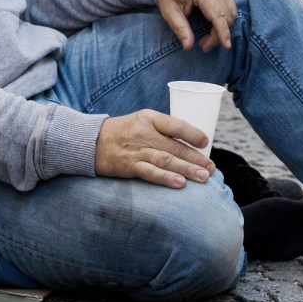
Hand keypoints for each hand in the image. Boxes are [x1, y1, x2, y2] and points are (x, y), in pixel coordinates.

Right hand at [95, 110, 215, 187]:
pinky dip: (165, 178)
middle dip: (196, 159)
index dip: (192, 133)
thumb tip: (193, 143)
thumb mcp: (142, 121)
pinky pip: (150, 172)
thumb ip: (163, 129)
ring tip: (203, 177)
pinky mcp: (129, 165)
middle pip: (175, 147)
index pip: (175, 124)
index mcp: (149, 118)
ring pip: (166, 160)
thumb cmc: (123, 132)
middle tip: (212, 169)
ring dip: (187, 170)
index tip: (206, 143)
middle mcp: (144, 133)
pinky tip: (179, 183)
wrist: (91, 142)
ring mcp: (136, 150)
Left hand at [157, 0, 236, 51]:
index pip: (217, 14)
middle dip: (219, 35)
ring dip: (223, 29)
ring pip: (232, 13)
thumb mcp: (168, 10)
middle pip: (227, 16)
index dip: (222, 32)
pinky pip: (231, 8)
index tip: (226, 46)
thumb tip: (188, 46)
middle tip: (203, 45)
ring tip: (206, 38)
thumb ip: (179, 28)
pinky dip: (225, 21)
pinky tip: (212, 27)